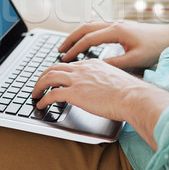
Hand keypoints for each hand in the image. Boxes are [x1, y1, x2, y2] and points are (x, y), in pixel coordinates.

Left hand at [31, 58, 168, 149]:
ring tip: (34, 94)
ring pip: (49, 78)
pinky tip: (41, 105)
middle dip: (43, 76)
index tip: (55, 78)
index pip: (70, 65)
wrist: (133, 96)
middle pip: (54, 67)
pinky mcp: (75, 93)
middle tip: (39, 84)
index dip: (59, 71)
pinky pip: (52, 94)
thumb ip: (104, 81)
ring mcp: (78, 80)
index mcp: (93, 64)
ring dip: (38, 86)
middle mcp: (83, 69)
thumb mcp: (115, 80)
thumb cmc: (130, 93)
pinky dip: (43, 99)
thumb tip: (102, 89)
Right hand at [59, 18, 168, 68]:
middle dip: (70, 39)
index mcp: (115, 31)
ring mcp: (119, 24)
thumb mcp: (134, 60)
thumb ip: (114, 64)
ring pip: (92, 26)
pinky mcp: (123, 27)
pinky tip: (88, 42)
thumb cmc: (157, 48)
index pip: (87, 39)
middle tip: (59, 50)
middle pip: (85, 28)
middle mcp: (115, 24)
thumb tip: (95, 68)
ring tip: (69, 45)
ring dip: (79, 35)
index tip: (64, 59)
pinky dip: (89, 33)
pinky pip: (99, 27)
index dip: (74, 50)